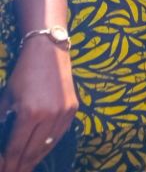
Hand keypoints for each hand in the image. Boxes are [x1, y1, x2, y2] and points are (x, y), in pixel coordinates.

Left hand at [0, 36, 76, 171]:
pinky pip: (59, 134)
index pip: (16, 148)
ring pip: (48, 145)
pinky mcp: (73, 109)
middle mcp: (49, 116)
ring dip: (35, 158)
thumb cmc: (24, 73)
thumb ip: (2, 120)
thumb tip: (1, 142)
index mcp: (29, 113)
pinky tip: (41, 151)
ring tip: (26, 167)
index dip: (8, 163)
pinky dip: (49, 145)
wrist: (50, 52)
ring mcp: (63, 113)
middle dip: (21, 165)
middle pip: (32, 150)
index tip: (4, 171)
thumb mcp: (7, 98)